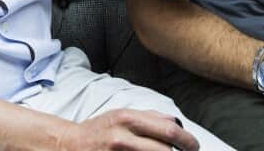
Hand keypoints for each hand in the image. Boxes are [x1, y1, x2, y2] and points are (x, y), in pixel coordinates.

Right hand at [54, 109, 198, 150]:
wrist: (69, 146)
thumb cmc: (99, 131)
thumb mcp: (121, 115)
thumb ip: (149, 117)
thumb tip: (177, 124)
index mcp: (127, 119)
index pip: (169, 130)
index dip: (188, 141)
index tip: (194, 147)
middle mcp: (123, 138)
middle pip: (166, 150)